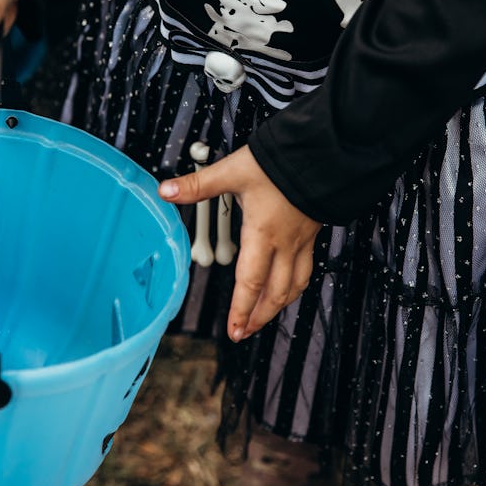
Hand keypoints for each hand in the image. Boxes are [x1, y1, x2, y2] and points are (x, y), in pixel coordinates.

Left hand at [159, 145, 320, 341]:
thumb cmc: (278, 162)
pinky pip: (306, 268)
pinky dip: (295, 285)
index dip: (240, 310)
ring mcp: (302, 240)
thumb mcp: (232, 171)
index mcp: (262, 233)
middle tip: (244, 332)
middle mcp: (285, 243)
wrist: (320, 152)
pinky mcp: (312, 232)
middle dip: (258, 318)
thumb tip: (166, 191)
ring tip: (264, 317)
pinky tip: (288, 285)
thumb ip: (198, 184)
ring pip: (294, 285)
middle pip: (275, 293)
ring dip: (278, 306)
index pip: (250, 283)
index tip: (233, 330)